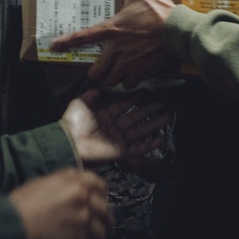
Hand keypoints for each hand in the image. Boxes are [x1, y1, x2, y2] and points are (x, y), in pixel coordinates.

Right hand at [9, 168, 110, 238]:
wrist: (14, 222)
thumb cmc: (22, 203)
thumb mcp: (43, 182)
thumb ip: (64, 183)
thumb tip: (74, 188)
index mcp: (73, 179)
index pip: (99, 183)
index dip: (102, 193)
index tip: (102, 199)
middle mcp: (81, 195)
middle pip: (103, 206)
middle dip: (105, 215)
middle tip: (106, 221)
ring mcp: (82, 216)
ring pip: (101, 226)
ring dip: (102, 232)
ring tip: (101, 236)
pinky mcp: (79, 235)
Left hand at [50, 0, 179, 87]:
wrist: (179, 30)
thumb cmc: (158, 10)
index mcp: (112, 30)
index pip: (82, 38)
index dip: (65, 43)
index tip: (54, 48)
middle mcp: (116, 50)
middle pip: (95, 72)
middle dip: (96, 71)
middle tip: (101, 66)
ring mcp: (128, 63)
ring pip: (110, 81)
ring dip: (111, 78)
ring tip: (115, 71)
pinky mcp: (142, 72)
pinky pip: (129, 84)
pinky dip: (128, 81)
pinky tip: (132, 74)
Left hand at [60, 88, 174, 166]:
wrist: (71, 144)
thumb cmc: (73, 125)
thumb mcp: (81, 104)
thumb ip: (91, 95)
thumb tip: (99, 86)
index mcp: (105, 115)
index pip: (125, 104)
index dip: (136, 98)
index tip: (147, 92)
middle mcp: (114, 127)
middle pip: (137, 116)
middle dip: (150, 110)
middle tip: (162, 103)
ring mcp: (119, 139)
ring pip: (141, 130)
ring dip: (154, 124)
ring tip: (167, 117)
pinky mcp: (121, 151)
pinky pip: (139, 147)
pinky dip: (150, 144)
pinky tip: (160, 137)